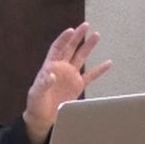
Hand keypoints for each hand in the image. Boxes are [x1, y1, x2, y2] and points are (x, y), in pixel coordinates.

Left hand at [23, 22, 112, 143]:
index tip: (71, 30)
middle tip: (86, 26)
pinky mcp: (78, 86)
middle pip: (70, 48)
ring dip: (88, 47)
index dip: (64, 39)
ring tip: (97, 35)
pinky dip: (99, 70)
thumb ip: (43, 84)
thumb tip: (50, 75)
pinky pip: (90, 75)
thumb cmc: (36, 104)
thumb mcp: (36, 94)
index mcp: (50, 66)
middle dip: (78, 37)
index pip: (57, 48)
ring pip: (81, 58)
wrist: (43, 117)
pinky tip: (108, 63)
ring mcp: (70, 76)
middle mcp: (61, 68)